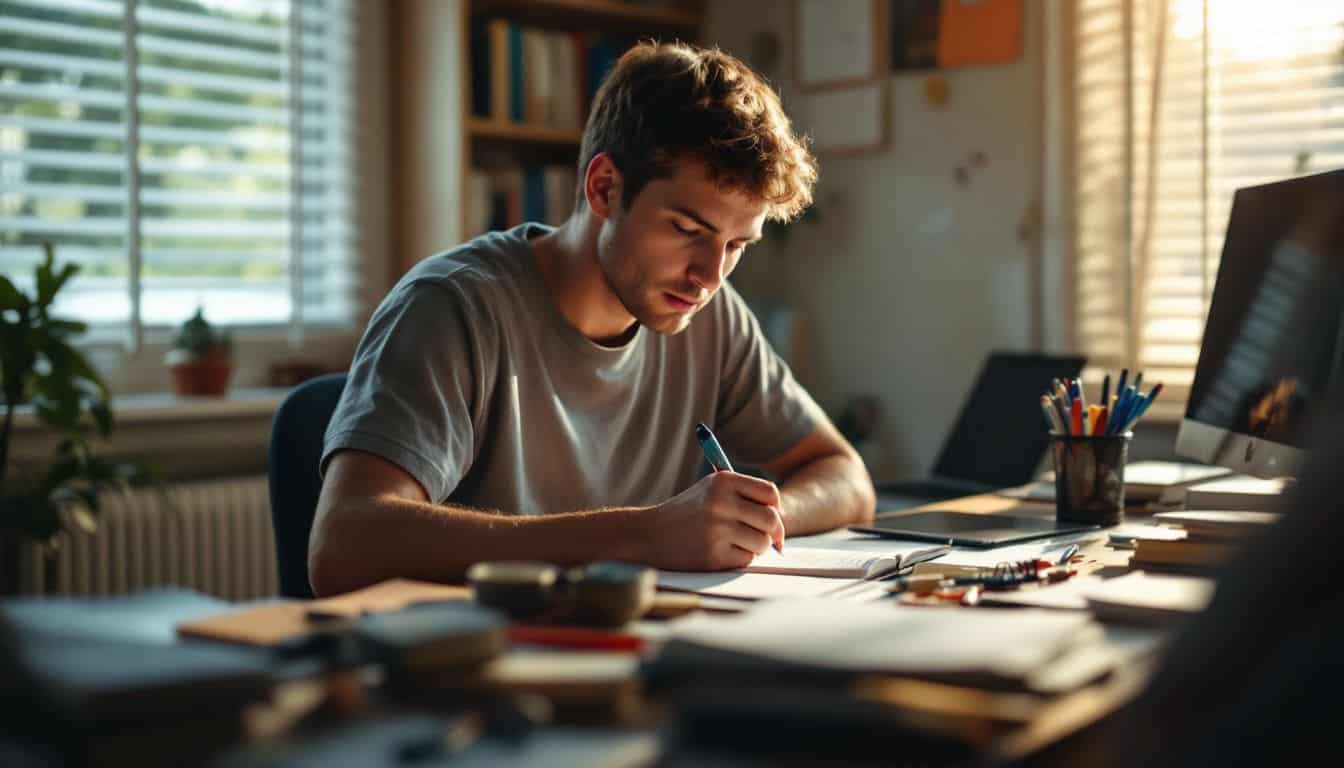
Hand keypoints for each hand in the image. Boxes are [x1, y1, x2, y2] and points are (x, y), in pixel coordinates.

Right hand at [638, 471, 785, 570]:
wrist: (648, 536)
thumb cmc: (686, 513)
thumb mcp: (710, 490)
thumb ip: (744, 496)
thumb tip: (781, 518)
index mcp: (722, 481)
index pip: (770, 493)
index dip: (775, 507)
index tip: (771, 517)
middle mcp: (720, 502)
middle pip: (772, 520)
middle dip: (773, 532)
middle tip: (766, 539)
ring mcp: (717, 530)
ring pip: (762, 543)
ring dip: (756, 547)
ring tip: (736, 543)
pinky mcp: (713, 555)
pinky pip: (746, 559)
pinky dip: (739, 558)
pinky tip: (721, 552)